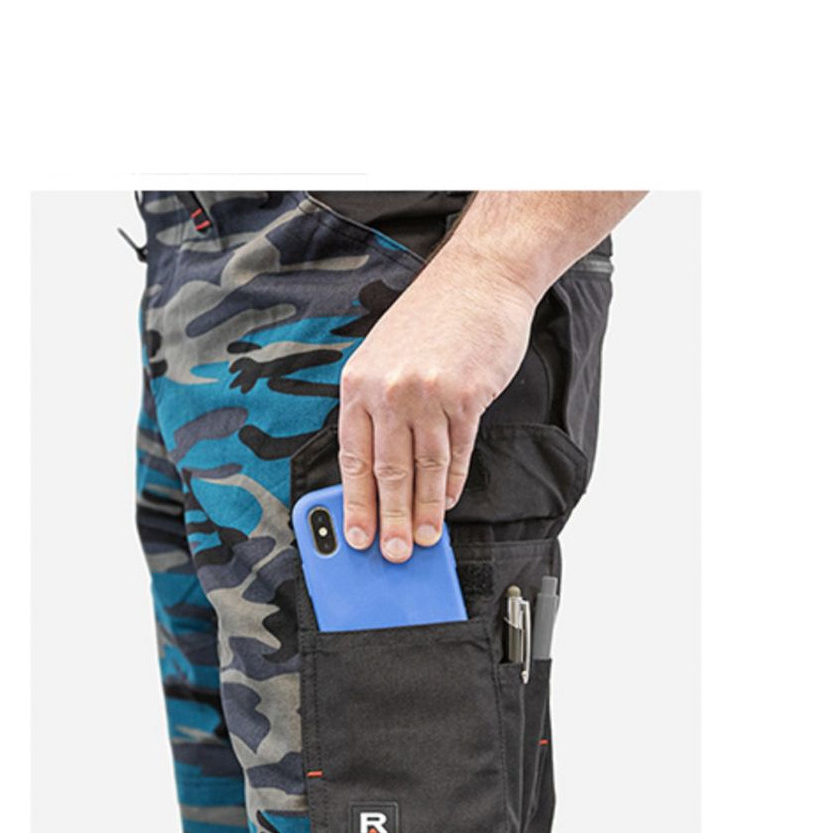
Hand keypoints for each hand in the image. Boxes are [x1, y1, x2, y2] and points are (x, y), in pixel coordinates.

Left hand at [338, 247, 535, 560]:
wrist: (479, 278)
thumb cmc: (431, 317)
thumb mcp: (382, 355)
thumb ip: (375, 406)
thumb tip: (373, 470)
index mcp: (358, 382)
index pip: (352, 457)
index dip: (355, 503)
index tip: (356, 535)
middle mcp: (389, 390)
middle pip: (389, 472)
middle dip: (390, 519)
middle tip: (392, 554)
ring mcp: (429, 394)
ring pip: (425, 469)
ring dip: (425, 510)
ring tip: (424, 539)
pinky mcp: (467, 396)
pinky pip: (458, 452)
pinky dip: (453, 482)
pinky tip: (448, 501)